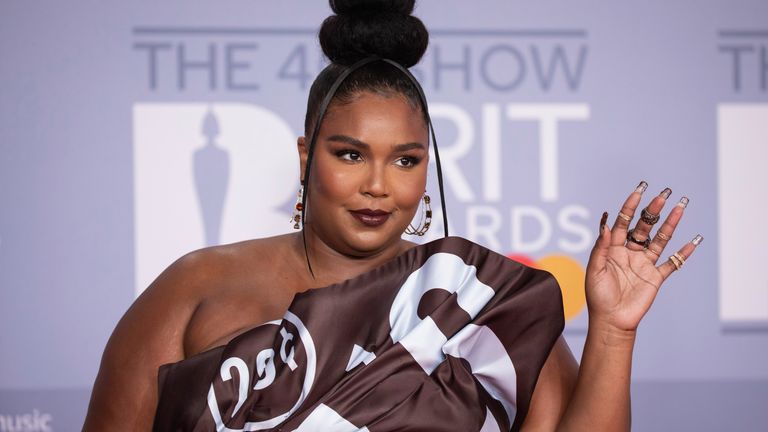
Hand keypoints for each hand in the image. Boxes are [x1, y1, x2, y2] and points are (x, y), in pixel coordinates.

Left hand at [585, 181, 702, 332]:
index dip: (630, 206)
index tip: (639, 191)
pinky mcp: (655, 278)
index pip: (623, 222)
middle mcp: (630, 253)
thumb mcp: (595, 269)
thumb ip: (601, 246)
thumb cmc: (598, 296)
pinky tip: (694, 240)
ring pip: (660, 240)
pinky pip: (672, 263)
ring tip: (681, 207)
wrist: (611, 321)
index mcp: (613, 248)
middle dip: (653, 210)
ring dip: (671, 224)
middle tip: (663, 193)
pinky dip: (683, 253)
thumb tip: (607, 223)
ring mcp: (644, 264)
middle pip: (644, 227)